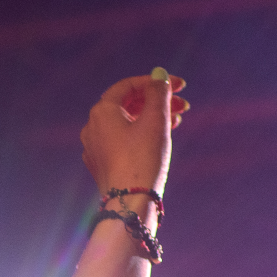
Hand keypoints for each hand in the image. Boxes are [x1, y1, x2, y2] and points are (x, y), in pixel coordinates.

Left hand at [80, 71, 187, 192]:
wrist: (130, 203)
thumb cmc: (143, 159)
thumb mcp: (156, 120)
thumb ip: (158, 93)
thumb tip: (159, 74)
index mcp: (101, 112)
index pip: (128, 86)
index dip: (155, 82)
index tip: (180, 86)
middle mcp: (92, 127)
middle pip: (127, 104)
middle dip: (156, 101)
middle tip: (183, 105)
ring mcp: (95, 147)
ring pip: (126, 123)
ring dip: (151, 117)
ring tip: (177, 120)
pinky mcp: (102, 164)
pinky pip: (122, 140)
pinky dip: (141, 134)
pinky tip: (160, 138)